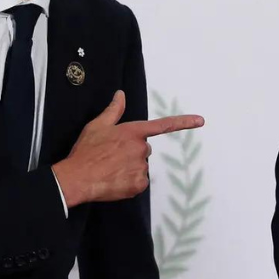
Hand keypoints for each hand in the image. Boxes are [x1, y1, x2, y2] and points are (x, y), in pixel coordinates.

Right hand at [52, 91, 204, 207]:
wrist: (77, 177)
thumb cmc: (86, 150)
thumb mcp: (97, 125)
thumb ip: (113, 110)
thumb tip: (120, 94)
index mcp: (133, 132)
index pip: (163, 125)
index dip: (184, 122)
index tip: (201, 121)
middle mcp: (141, 148)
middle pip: (144, 149)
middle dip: (132, 152)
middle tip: (112, 156)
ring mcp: (141, 167)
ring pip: (141, 166)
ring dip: (130, 167)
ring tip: (110, 169)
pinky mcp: (139, 184)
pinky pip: (139, 182)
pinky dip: (130, 182)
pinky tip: (115, 181)